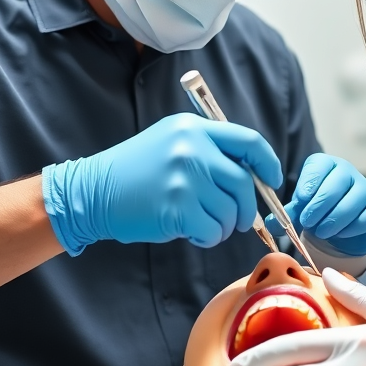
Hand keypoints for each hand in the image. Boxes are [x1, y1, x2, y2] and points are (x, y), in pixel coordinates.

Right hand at [43, 113, 281, 252]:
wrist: (93, 191)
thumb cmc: (136, 171)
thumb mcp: (172, 141)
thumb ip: (210, 150)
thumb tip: (255, 176)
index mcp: (194, 128)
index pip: (249, 142)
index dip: (269, 164)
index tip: (272, 181)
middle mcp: (192, 148)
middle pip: (245, 182)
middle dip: (247, 208)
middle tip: (238, 219)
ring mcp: (185, 178)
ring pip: (231, 211)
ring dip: (223, 226)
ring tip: (201, 223)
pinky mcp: (177, 208)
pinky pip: (213, 231)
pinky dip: (208, 238)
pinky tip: (190, 232)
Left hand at [266, 153, 365, 257]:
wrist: (341, 233)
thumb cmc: (317, 215)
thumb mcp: (300, 212)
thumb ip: (286, 215)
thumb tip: (273, 223)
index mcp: (325, 165)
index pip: (318, 166)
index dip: (309, 184)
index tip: (300, 201)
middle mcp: (347, 172)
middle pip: (336, 184)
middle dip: (319, 206)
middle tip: (308, 222)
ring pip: (352, 201)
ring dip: (334, 220)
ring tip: (322, 231)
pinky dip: (352, 228)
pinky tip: (341, 233)